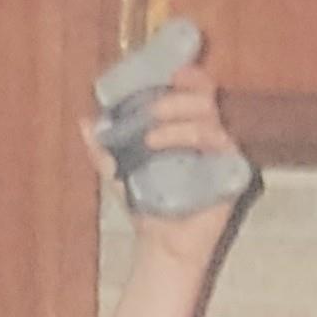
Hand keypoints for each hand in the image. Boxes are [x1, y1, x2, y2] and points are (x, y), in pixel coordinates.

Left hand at [82, 63, 247, 266]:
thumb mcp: (118, 172)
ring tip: (149, 137)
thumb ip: (102, 148)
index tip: (171, 71)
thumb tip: (85, 121)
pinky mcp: (230, 174)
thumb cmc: (147, 205)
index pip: (196, 90)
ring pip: (210, 121)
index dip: (188, 75)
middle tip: (151, 108)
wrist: (162, 245)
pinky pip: (222, 147)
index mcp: (187, 126)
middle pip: (205, 98)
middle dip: (176, 98)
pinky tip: (168, 148)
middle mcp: (208, 135)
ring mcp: (220, 154)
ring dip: (177, 123)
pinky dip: (195, 141)